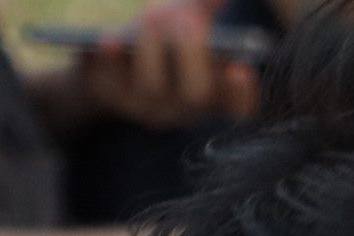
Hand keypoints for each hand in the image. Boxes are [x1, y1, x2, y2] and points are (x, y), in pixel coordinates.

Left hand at [51, 5, 259, 129]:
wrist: (111, 62)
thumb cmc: (161, 39)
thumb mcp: (186, 22)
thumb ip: (204, 7)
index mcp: (214, 93)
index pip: (239, 106)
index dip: (242, 92)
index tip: (241, 67)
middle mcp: (184, 107)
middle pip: (196, 95)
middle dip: (192, 55)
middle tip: (187, 20)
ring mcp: (147, 105)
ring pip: (153, 87)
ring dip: (153, 50)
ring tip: (152, 16)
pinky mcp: (111, 95)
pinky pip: (112, 81)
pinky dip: (112, 60)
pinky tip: (110, 40)